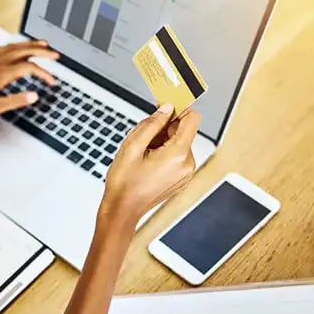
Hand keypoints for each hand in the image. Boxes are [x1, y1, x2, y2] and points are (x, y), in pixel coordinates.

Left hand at [0, 41, 59, 120]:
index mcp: (1, 73)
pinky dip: (14, 45)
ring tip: (41, 45)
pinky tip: (15, 48)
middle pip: (24, 50)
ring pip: (13, 46)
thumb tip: (34, 96)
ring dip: (29, 44)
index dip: (44, 73)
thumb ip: (16, 100)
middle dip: (42, 51)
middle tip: (55, 54)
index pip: (29, 68)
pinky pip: (2, 47)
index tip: (51, 81)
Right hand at [99, 104, 200, 222]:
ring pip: (178, 144)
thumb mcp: (132, 146)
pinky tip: (147, 161)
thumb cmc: (124, 183)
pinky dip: (164, 153)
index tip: (168, 104)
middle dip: (165, 128)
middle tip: (143, 136)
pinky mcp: (180, 179)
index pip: (191, 119)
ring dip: (162, 141)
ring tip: (142, 153)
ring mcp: (185, 174)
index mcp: (177, 155)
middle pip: (183, 131)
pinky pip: (177, 157)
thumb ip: (152, 123)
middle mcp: (187, 164)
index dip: (179, 108)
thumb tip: (166, 109)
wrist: (122, 210)